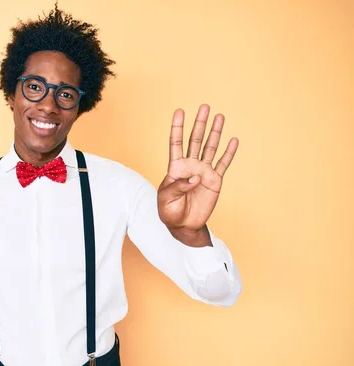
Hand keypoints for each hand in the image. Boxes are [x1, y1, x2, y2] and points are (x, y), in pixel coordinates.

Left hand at [157, 104, 237, 234]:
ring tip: (219, 116)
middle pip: (195, 140)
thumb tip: (195, 177)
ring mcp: (203, 172)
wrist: (183, 225)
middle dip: (199, 124)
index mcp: (175, 168)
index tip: (179, 111)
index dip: (177, 127)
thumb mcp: (166, 199)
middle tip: (204, 107)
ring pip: (210, 148)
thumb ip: (178, 187)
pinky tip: (233, 141)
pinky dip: (229, 153)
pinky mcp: (215, 181)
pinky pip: (223, 164)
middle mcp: (190, 166)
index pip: (176, 143)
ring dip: (215, 133)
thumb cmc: (170, 211)